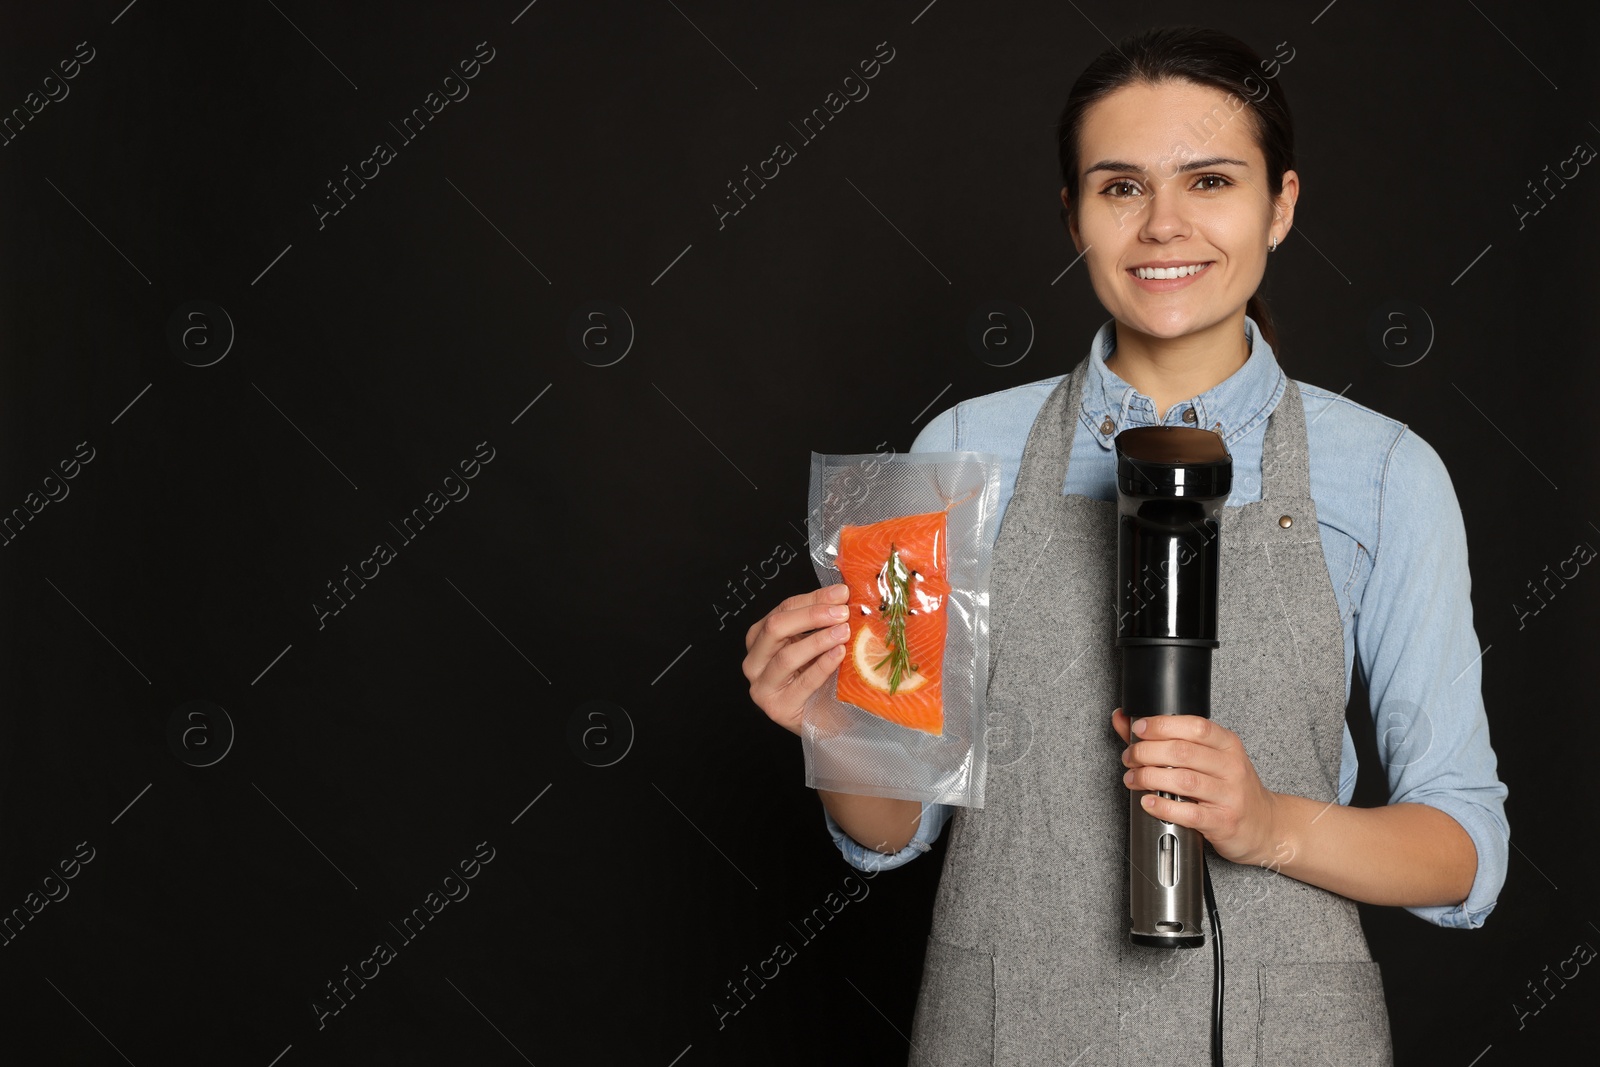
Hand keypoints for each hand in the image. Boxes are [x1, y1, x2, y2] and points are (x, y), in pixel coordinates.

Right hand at [743, 584, 851, 735]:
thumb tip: (842, 593)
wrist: (824, 720)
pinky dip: (822, 666)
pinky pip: (802, 683)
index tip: (841, 593)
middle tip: (842, 612)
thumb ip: (822, 621)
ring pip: (787, 656)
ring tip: (844, 631)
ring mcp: (763, 686)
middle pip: (776, 628)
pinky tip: (839, 654)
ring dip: (818, 640)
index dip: (813, 599)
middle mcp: (755, 661)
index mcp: (760, 639)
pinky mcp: (778, 708)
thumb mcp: (816, 645)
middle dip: (812, 616)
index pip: (783, 610)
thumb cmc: (819, 680)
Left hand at [1111, 707, 1281, 867]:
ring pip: (1183, 780)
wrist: (1265, 825)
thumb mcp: (1209, 757)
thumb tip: (1123, 718)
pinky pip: (1189, 812)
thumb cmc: (1231, 788)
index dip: (1162, 725)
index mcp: (1227, 745)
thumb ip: (1167, 738)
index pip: (1195, 726)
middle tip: (1130, 758)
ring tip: (1133, 778)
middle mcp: (1231, 767)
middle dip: (1147, 752)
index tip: (1139, 728)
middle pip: (1183, 752)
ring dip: (1149, 777)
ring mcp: (1229, 795)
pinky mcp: (1223, 821)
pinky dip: (1163, 806)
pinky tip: (1148, 802)